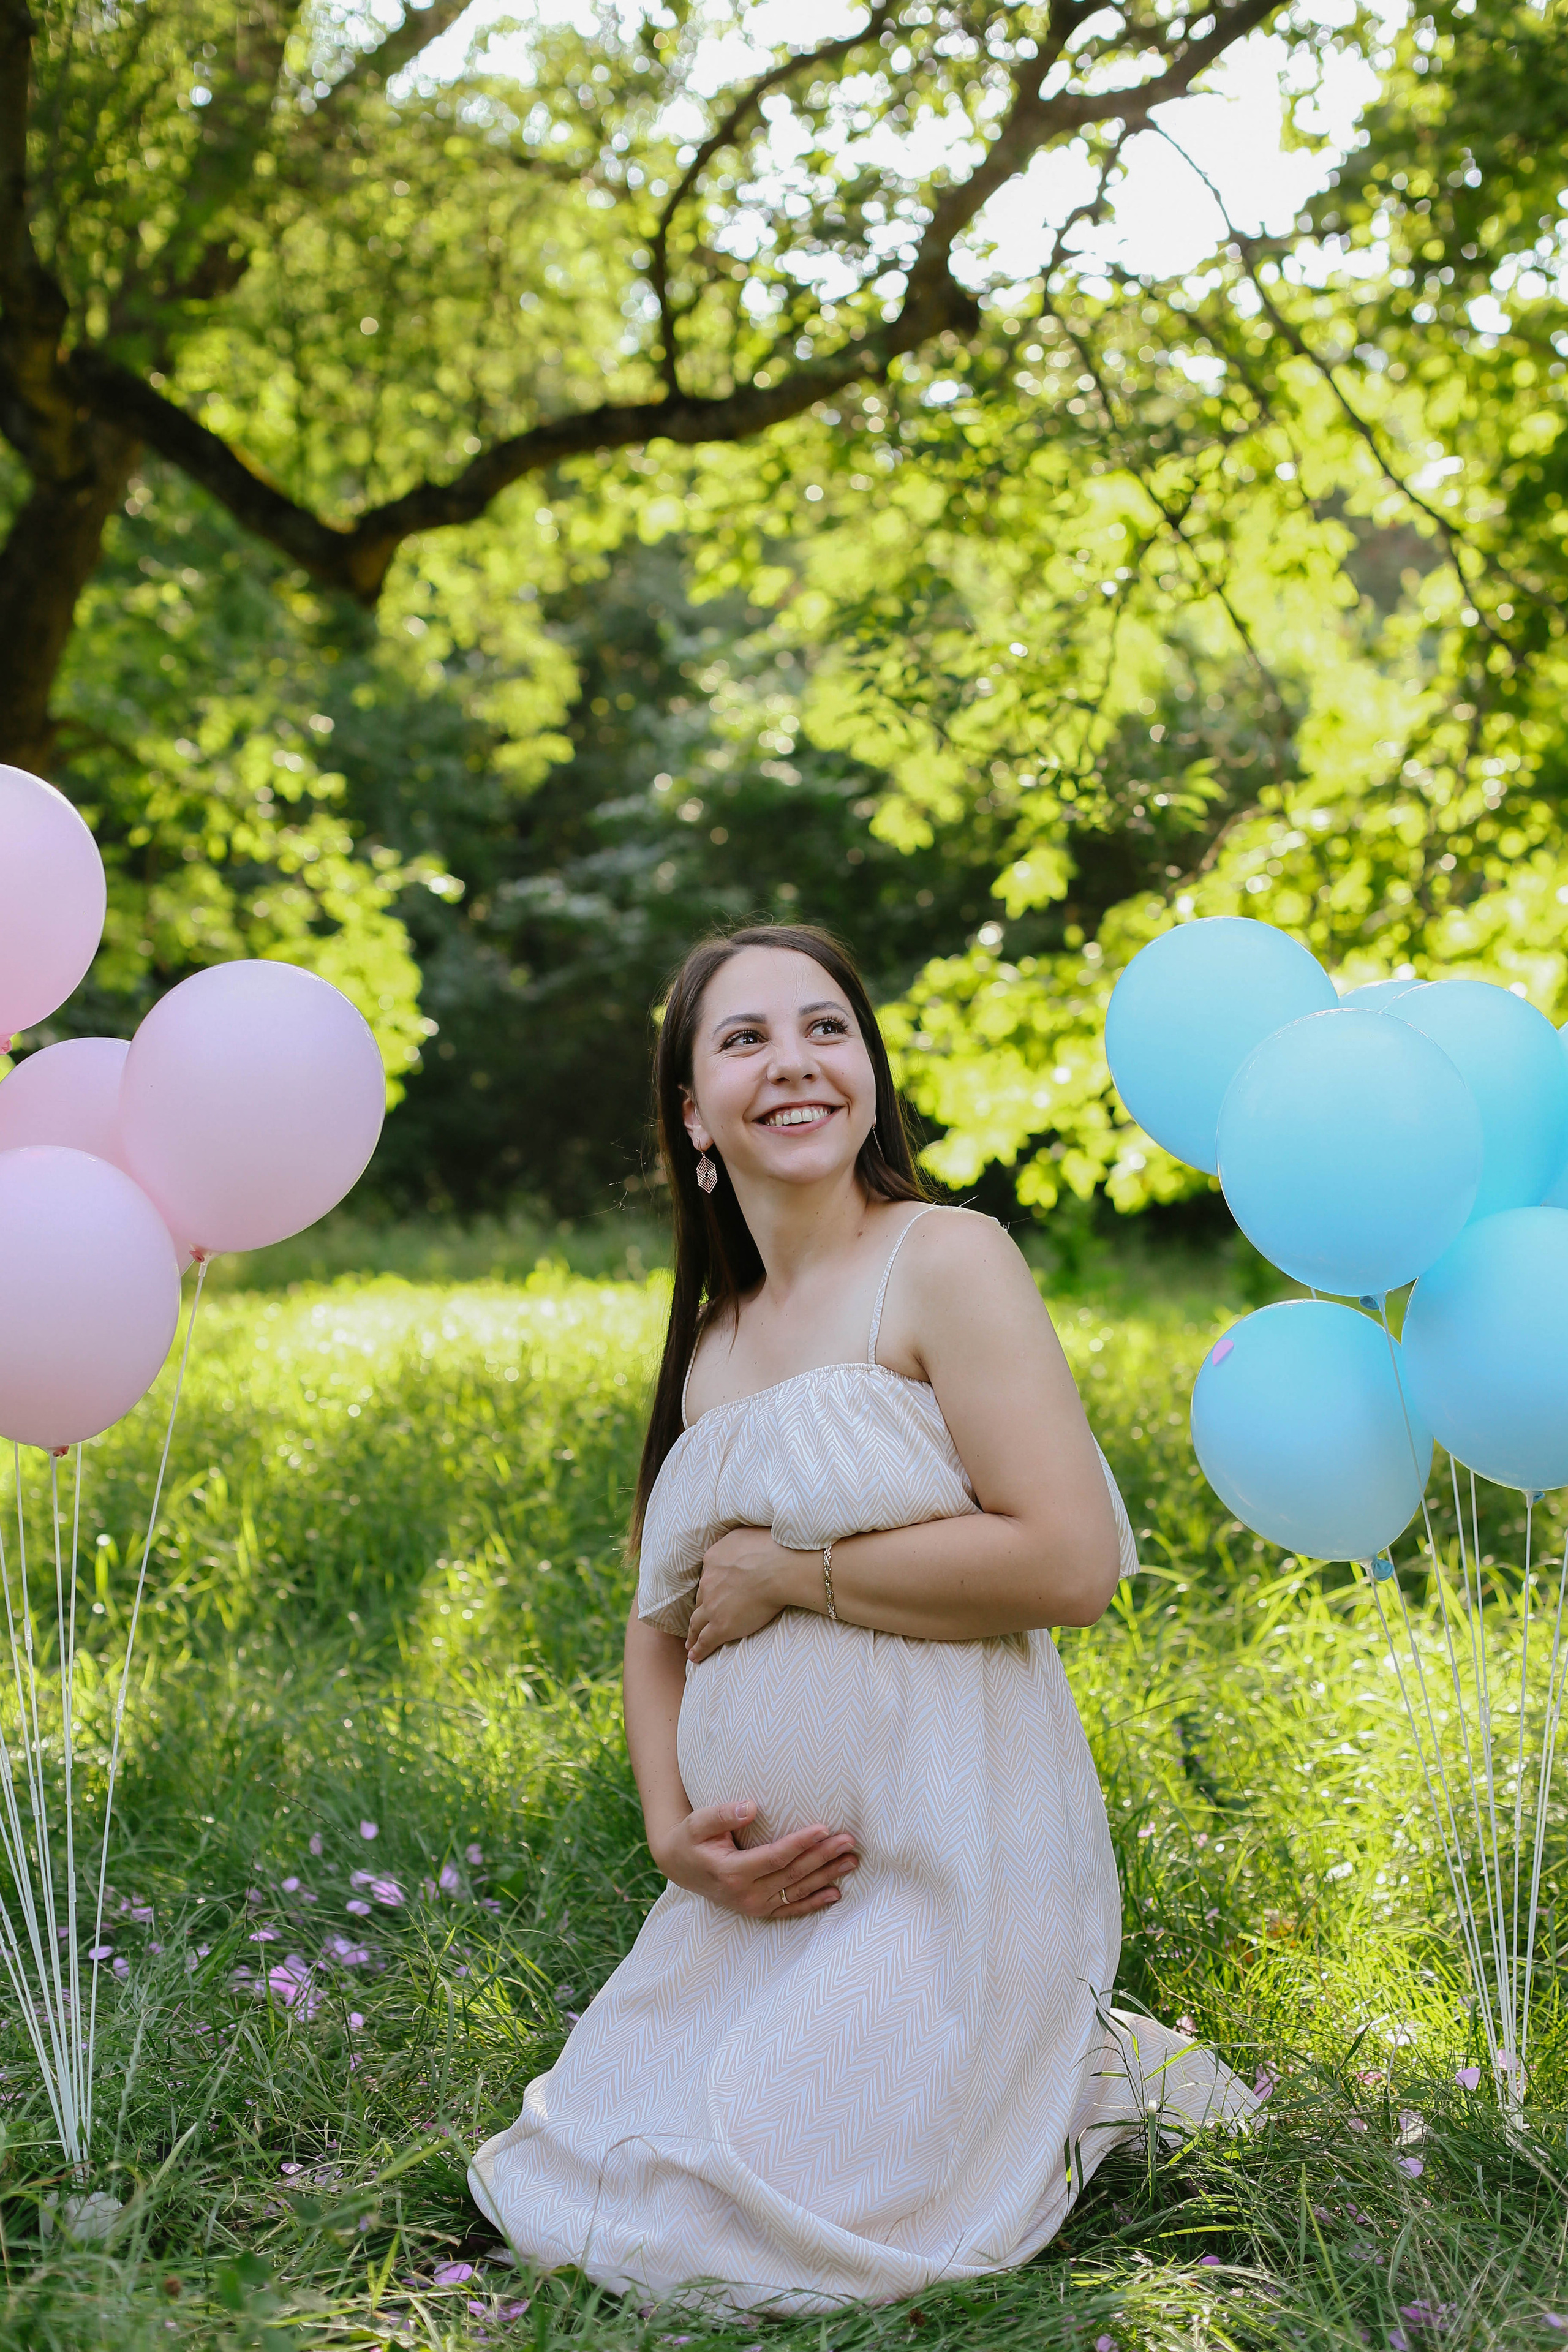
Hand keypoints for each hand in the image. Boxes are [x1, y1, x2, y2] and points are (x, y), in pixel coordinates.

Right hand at [651, 1800, 858, 1918]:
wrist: (679, 1867)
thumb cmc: (690, 1839)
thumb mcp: (698, 1822)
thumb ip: (722, 1814)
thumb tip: (751, 1806)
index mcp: (731, 1872)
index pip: (774, 1857)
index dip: (801, 1843)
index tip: (824, 1828)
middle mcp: (745, 1894)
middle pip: (792, 1874)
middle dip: (823, 1857)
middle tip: (849, 1842)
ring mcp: (753, 1906)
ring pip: (797, 1892)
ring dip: (826, 1877)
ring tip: (851, 1861)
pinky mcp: (758, 1911)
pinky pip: (790, 1909)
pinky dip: (814, 1903)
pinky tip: (835, 1892)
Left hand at [686, 1525, 804, 1661]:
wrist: (779, 1568)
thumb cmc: (772, 1548)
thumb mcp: (746, 1533)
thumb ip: (736, 1541)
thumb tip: (737, 1543)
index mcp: (713, 1560)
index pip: (709, 1577)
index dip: (710, 1586)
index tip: (712, 1593)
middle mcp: (708, 1583)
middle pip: (701, 1600)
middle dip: (699, 1610)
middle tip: (697, 1621)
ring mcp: (712, 1606)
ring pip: (697, 1622)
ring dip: (693, 1633)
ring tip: (690, 1643)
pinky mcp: (721, 1626)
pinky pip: (705, 1641)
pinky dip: (698, 1649)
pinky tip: (694, 1656)